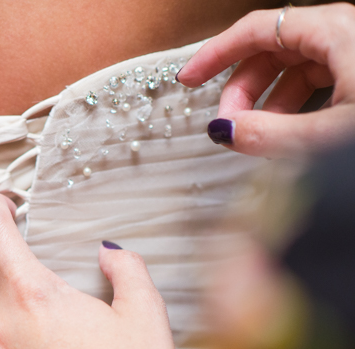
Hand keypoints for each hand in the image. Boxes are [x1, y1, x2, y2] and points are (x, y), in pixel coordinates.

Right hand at [177, 3, 354, 156]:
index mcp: (335, 31)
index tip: (189, 78)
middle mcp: (344, 34)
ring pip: (296, 70)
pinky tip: (289, 134)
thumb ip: (272, 134)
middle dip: (243, 91)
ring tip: (261, 138)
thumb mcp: (330, 132)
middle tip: (227, 126)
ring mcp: (354, 53)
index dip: (215, 54)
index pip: (255, 30)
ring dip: (268, 105)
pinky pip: (319, 82)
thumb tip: (227, 132)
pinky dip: (295, 107)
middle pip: (273, 52)